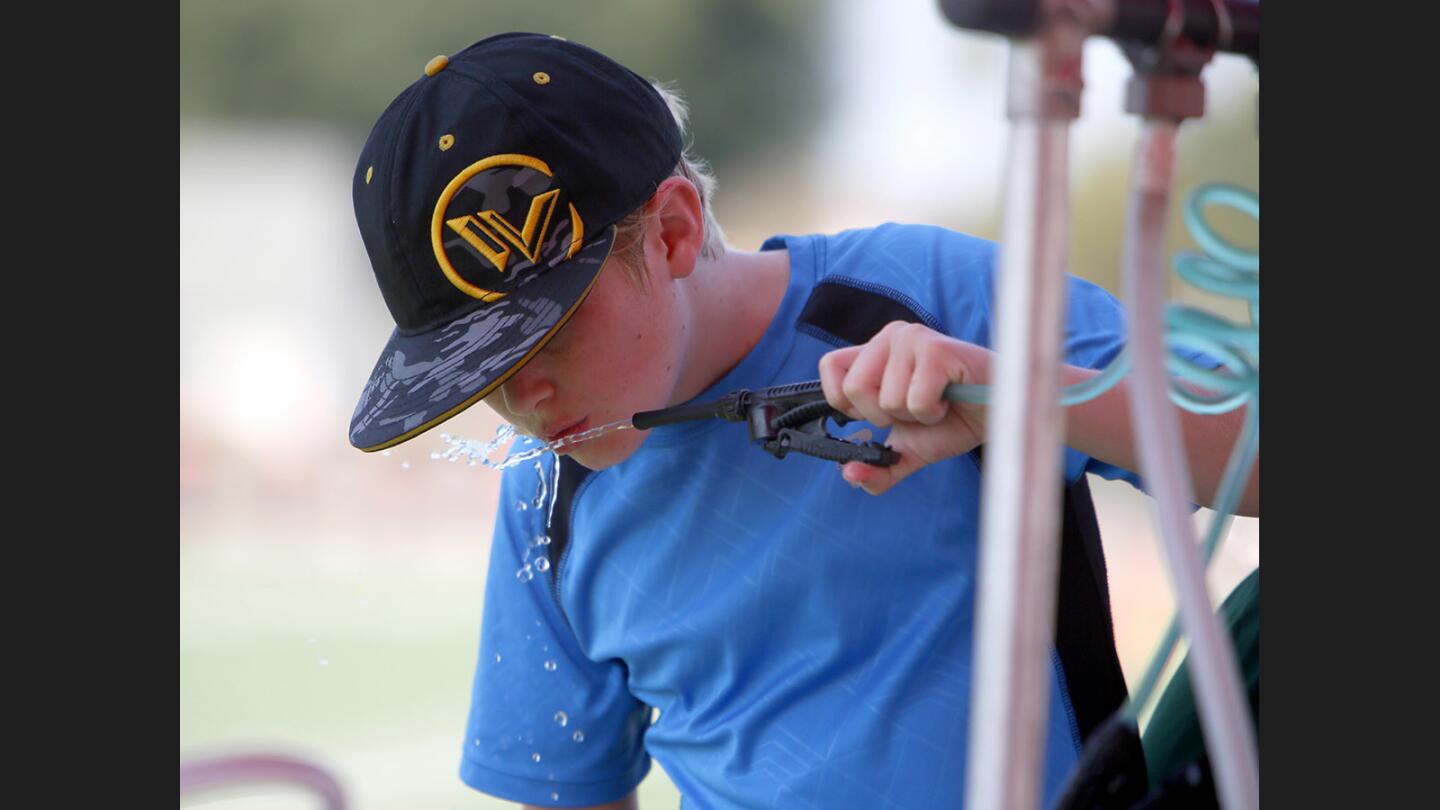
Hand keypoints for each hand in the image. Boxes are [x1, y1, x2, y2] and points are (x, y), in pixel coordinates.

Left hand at [818, 322, 990, 494]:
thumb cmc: (955, 420)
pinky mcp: (936, 349)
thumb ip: (877, 467)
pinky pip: (914, 399)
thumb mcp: (908, 451)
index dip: (846, 402)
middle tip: (915, 408)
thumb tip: (849, 474)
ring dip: (913, 415)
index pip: (830, 367)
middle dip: (884, 415)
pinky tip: (949, 399)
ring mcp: (912, 339)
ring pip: (884, 398)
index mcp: (876, 351)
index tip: (878, 413)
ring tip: (936, 401)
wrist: (1001, 414)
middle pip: (853, 388)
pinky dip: (932, 412)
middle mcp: (891, 337)